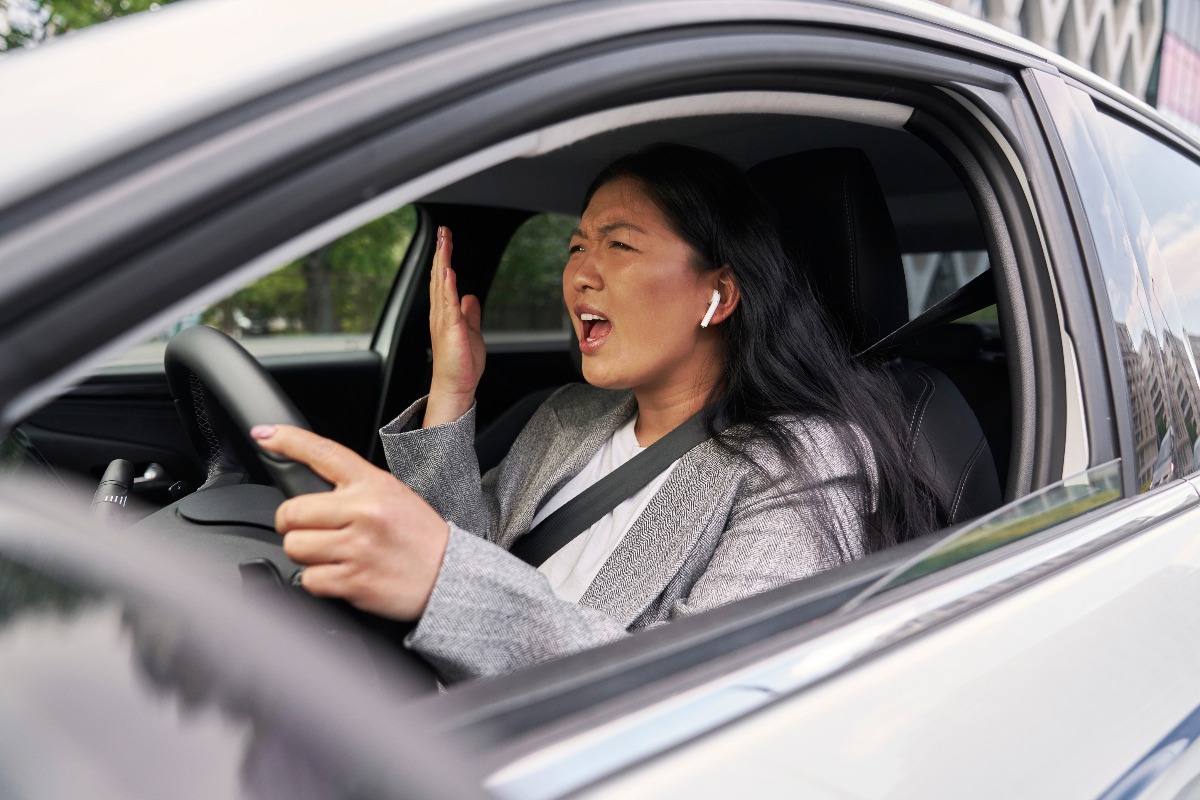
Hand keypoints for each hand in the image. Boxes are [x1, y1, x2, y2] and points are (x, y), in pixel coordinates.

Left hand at [251, 424, 448, 619]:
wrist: (450, 576)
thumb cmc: (420, 537)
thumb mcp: (393, 496)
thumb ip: (354, 490)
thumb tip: (311, 493)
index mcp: (373, 485)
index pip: (323, 453)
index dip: (288, 440)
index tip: (264, 434)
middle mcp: (364, 512)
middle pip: (291, 512)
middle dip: (293, 525)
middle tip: (313, 531)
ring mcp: (357, 548)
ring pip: (295, 546)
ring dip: (307, 555)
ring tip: (335, 556)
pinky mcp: (353, 581)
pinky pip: (309, 579)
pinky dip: (319, 582)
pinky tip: (343, 576)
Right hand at [425, 226, 484, 426]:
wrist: (456, 386)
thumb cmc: (462, 364)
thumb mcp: (471, 331)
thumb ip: (470, 313)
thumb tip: (470, 297)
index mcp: (445, 313)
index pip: (443, 279)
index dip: (444, 258)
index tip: (446, 239)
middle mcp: (441, 313)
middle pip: (439, 276)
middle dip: (441, 253)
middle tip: (443, 231)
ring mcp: (444, 320)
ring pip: (441, 285)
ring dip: (442, 262)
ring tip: (443, 242)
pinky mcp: (451, 330)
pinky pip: (448, 303)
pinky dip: (447, 286)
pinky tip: (447, 270)